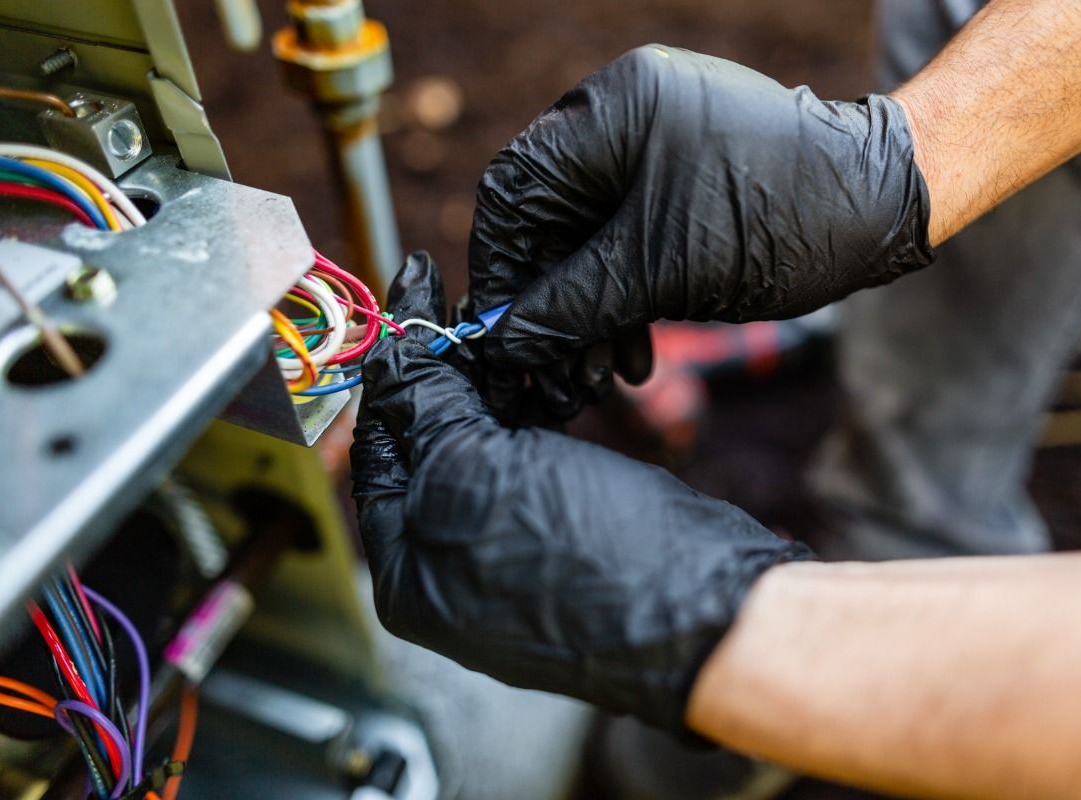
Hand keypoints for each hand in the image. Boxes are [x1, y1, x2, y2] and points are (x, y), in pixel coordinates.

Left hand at [351, 252, 813, 731]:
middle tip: (464, 301)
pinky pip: (529, 457)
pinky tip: (542, 367)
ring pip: (482, 442)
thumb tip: (393, 349)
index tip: (412, 286)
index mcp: (406, 568)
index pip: (377, 441)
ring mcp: (508, 549)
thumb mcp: (474, 468)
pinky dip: (530, 408)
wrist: (703, 605)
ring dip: (491, 379)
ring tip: (507, 323)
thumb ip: (424, 405)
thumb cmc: (580, 556)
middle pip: (428, 441)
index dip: (392, 360)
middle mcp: (448, 564)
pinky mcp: (563, 530)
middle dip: (443, 367)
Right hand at [469, 45, 933, 420]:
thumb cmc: (783, 219)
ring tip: (599, 379)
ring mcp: (654, 150)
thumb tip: (504, 343)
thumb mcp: (663, 271)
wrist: (884, 208)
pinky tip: (633, 356)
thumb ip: (573, 306)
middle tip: (555, 376)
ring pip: (588, 242)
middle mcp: (623, 120)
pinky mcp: (680, 184)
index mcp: (611, 112)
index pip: (513, 190)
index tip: (500, 336)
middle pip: (548, 222)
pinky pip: (628, 243)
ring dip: (589, 314)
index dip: (499, 270)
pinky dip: (624, 300)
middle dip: (551, 306)